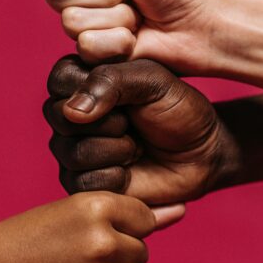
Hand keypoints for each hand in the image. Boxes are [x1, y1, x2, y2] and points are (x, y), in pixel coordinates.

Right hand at [0, 193, 169, 262]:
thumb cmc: (26, 239)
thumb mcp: (73, 214)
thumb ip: (131, 215)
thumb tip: (182, 212)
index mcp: (98, 206)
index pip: (144, 219)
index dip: (119, 228)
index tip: (87, 235)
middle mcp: (103, 241)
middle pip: (140, 253)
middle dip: (115, 257)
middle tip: (72, 259)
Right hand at [43, 56, 240, 204]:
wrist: (202, 153)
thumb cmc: (179, 110)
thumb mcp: (152, 80)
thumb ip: (111, 81)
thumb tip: (73, 112)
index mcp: (83, 81)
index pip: (60, 79)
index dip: (91, 89)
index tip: (127, 95)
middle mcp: (71, 116)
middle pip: (60, 118)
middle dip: (110, 122)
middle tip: (134, 123)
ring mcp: (74, 150)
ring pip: (72, 152)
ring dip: (117, 150)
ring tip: (137, 147)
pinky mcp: (83, 184)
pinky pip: (82, 182)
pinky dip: (116, 177)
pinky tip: (132, 170)